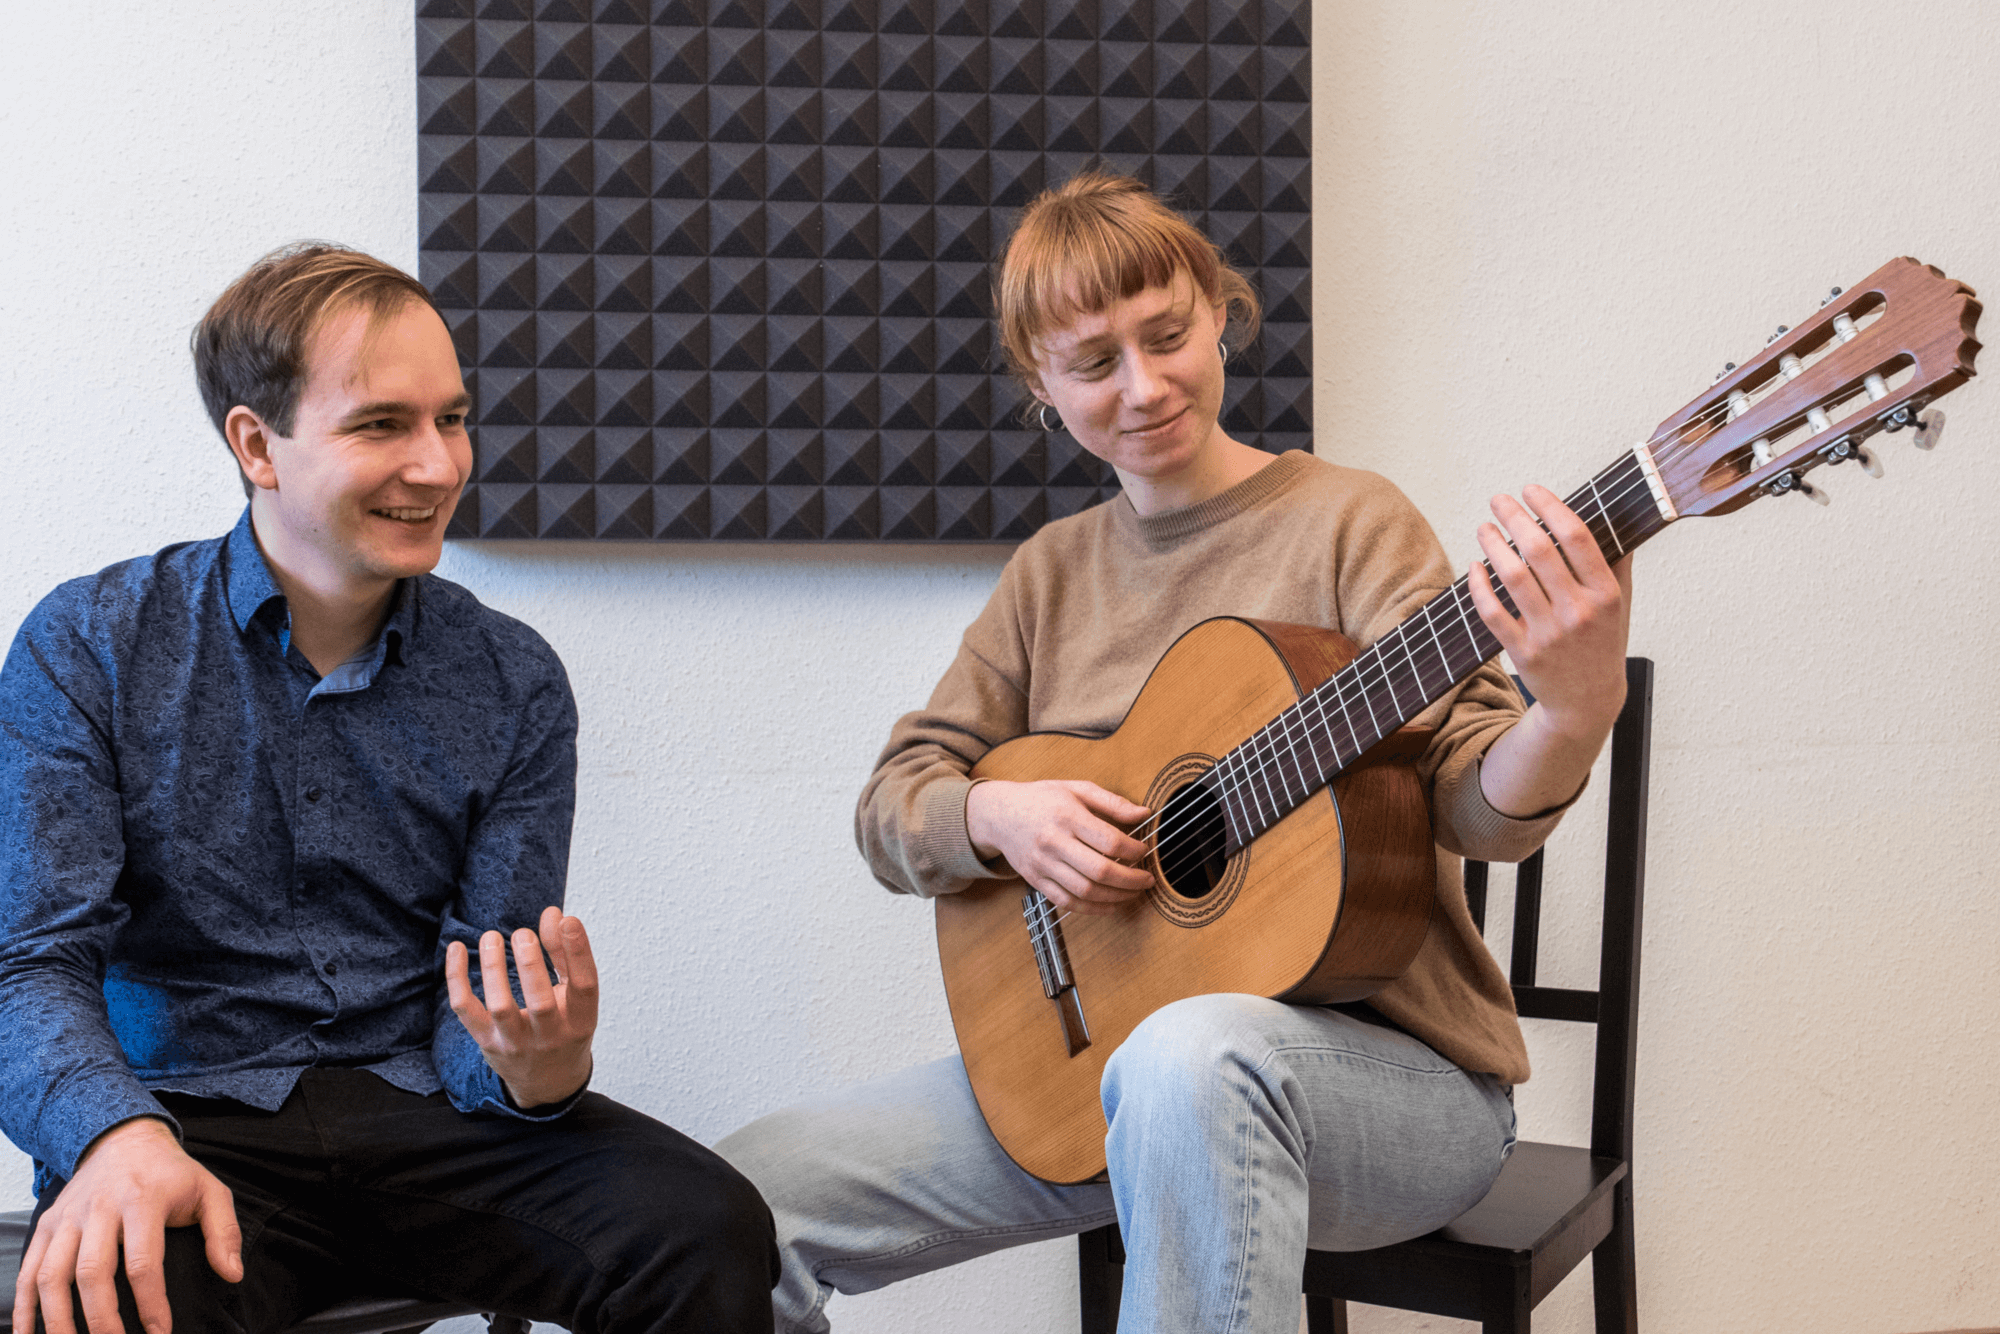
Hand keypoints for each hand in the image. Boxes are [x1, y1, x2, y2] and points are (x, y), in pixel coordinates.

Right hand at [14, 1117, 241, 1333]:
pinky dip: (25, 1306)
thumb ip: (225, 1232)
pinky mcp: (47, 1224)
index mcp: (143, 1200)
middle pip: (92, 1272)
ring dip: (58, 1320)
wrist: (124, 1139)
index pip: (143, 1261)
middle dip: (102, 1319)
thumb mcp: (209, 1191)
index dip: (150, 1302)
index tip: (160, 1333)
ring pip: (52, 1275)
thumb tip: (233, 1274)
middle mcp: (100, 1208)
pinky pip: (28, 1269)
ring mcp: (68, 1217)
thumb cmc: (171, 1174)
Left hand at [446, 906, 597, 1109]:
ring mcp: (517, 1042)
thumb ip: (565, 955)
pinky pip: (465, 1010)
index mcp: (581, 1020)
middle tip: (522, 933)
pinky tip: (457, 949)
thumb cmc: (564, 1028)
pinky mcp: (488, 1042)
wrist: (547, 1083)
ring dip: (494, 969)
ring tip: (491, 937)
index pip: (585, 985)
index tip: (568, 921)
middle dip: (531, 963)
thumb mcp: (574, 997)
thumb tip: (553, 914)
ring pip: (501, 1006)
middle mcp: (551, 1035)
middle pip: (540, 1002)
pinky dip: (457, 979)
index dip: (578, 951)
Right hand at [965, 780, 1153, 916]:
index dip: (1134, 850)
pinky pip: (1068, 902)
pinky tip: (1111, 905)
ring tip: (1133, 893)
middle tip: (1147, 879)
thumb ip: (1112, 802)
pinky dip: (1093, 909)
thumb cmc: (1041, 799)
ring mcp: (1043, 864)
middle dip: (1131, 880)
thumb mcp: (1076, 788)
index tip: (1144, 851)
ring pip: (1085, 891)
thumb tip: (1144, 814)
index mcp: (1067, 815)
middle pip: (1100, 871)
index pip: (1109, 840)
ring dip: (1116, 897)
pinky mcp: (1036, 880)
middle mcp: (1054, 842)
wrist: (998, 814)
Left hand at [1467, 485, 1633, 815]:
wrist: (1587, 702)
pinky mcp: (1522, 652)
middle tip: (1498, 500)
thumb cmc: (1603, 643)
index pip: (1576, 537)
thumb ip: (1616, 561)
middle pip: (1539, 550)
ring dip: (1492, 545)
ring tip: (1484, 527)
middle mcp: (1578, 612)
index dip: (1549, 506)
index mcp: (1605, 594)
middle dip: (1513, 517)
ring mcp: (1549, 633)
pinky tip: (1475, 566)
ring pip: (1512, 577)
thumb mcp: (1621, 603)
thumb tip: (1612, 513)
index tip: (1531, 490)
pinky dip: (1479, 585)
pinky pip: (1492, 611)